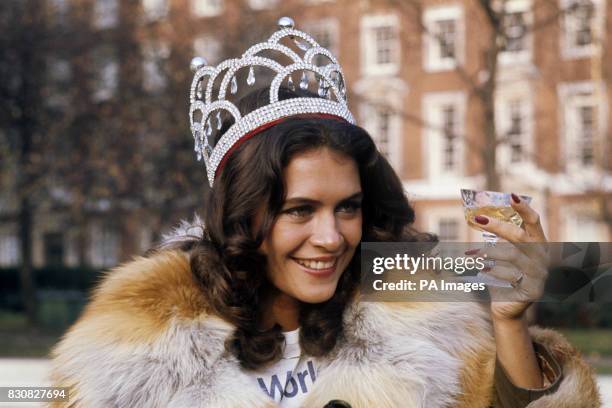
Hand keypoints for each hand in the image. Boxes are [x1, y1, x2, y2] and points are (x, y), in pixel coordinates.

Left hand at [469, 194, 548, 320]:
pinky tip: (482, 270)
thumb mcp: (500, 254)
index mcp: (537, 244)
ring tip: (470, 254)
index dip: (524, 208)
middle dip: (497, 226)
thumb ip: (495, 238)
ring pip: (512, 256)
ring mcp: (540, 274)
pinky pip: (510, 276)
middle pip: (520, 236)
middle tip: (476, 219)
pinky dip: (493, 271)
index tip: (511, 196)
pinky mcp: (533, 290)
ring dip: (488, 252)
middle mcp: (542, 257)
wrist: (507, 306)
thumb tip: (476, 217)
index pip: (533, 221)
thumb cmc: (502, 275)